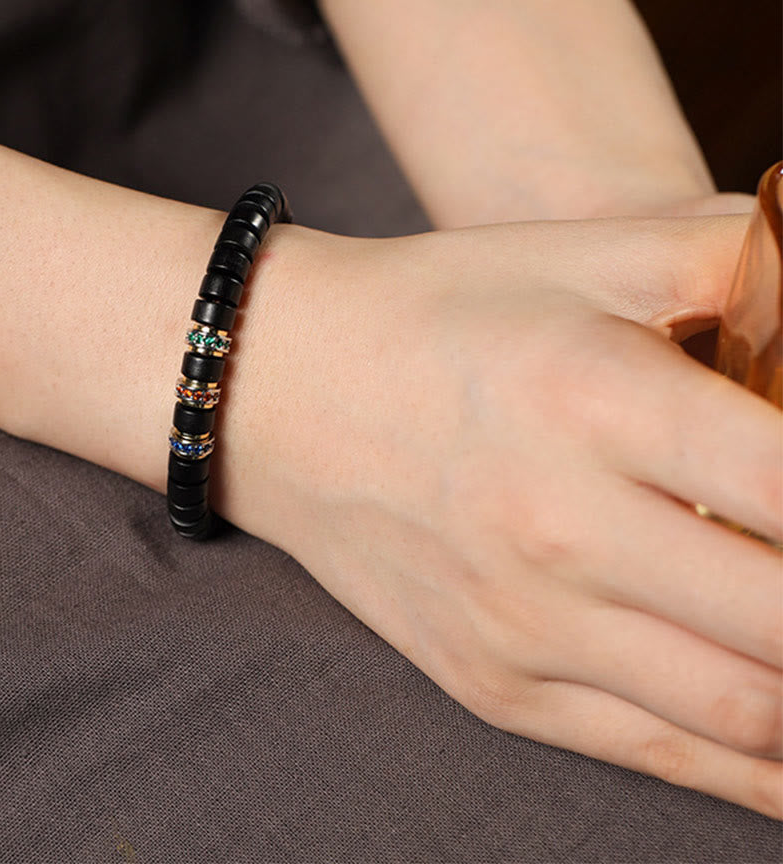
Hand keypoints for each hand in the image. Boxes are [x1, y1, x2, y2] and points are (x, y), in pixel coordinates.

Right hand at [219, 213, 781, 816]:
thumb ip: (744, 261)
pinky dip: (763, 764)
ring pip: (749, 711)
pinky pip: (661, 754)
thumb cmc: (435, 312)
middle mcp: (555, 525)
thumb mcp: (579, 252)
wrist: (281, 389)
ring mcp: (519, 622)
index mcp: (591, 397)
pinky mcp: (492, 680)